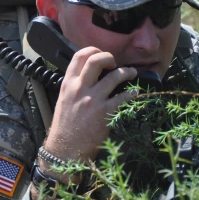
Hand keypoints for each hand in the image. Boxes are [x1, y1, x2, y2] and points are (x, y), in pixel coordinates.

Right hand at [42, 47, 136, 164]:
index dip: (93, 50)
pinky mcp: (105, 112)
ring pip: (114, 76)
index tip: (101, 56)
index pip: (79, 56)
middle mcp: (80, 88)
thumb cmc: (65, 126)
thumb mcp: (63, 100)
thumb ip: (75, 86)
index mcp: (68, 84)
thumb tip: (91, 77)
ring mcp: (93, 100)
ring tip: (131, 73)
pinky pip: (123, 97)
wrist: (65, 149)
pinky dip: (132, 93)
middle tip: (115, 63)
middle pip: (96, 60)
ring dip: (127, 72)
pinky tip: (134, 93)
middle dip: (109, 57)